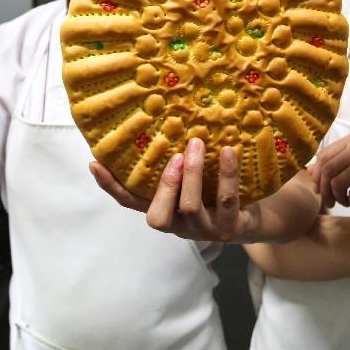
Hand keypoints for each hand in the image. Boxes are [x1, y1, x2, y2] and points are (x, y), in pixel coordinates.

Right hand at [90, 137, 262, 242]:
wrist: (254, 217)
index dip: (112, 187)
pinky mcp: (230, 228)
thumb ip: (176, 162)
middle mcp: (179, 226)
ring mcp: (204, 231)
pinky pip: (227, 201)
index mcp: (165, 211)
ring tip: (197, 144)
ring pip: (190, 207)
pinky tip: (229, 152)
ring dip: (192, 173)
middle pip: (157, 217)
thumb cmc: (216, 192)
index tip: (95, 164)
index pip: (131, 203)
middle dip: (165, 184)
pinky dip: (227, 175)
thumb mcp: (193, 179)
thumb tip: (162, 119)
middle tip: (175, 154)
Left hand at [310, 132, 349, 207]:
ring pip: (338, 181)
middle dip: (323, 189)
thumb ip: (339, 162)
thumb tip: (309, 172)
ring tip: (345, 202)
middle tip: (328, 201)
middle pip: (327, 168)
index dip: (317, 175)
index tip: (320, 189)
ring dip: (337, 197)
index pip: (323, 156)